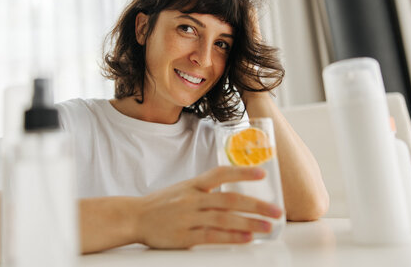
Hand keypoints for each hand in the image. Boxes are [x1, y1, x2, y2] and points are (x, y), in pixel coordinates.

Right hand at [133, 166, 282, 247]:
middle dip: (256, 204)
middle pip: (229, 199)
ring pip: (224, 218)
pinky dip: (231, 237)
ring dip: (249, 222)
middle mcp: (192, 198)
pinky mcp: (183, 236)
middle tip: (276, 210)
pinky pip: (211, 236)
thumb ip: (206, 190)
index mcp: (193, 184)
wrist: (135, 217)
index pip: (221, 173)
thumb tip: (234, 196)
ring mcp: (188, 217)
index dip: (242, 172)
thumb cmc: (162, 203)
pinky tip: (246, 238)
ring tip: (268, 226)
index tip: (262, 172)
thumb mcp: (183, 189)